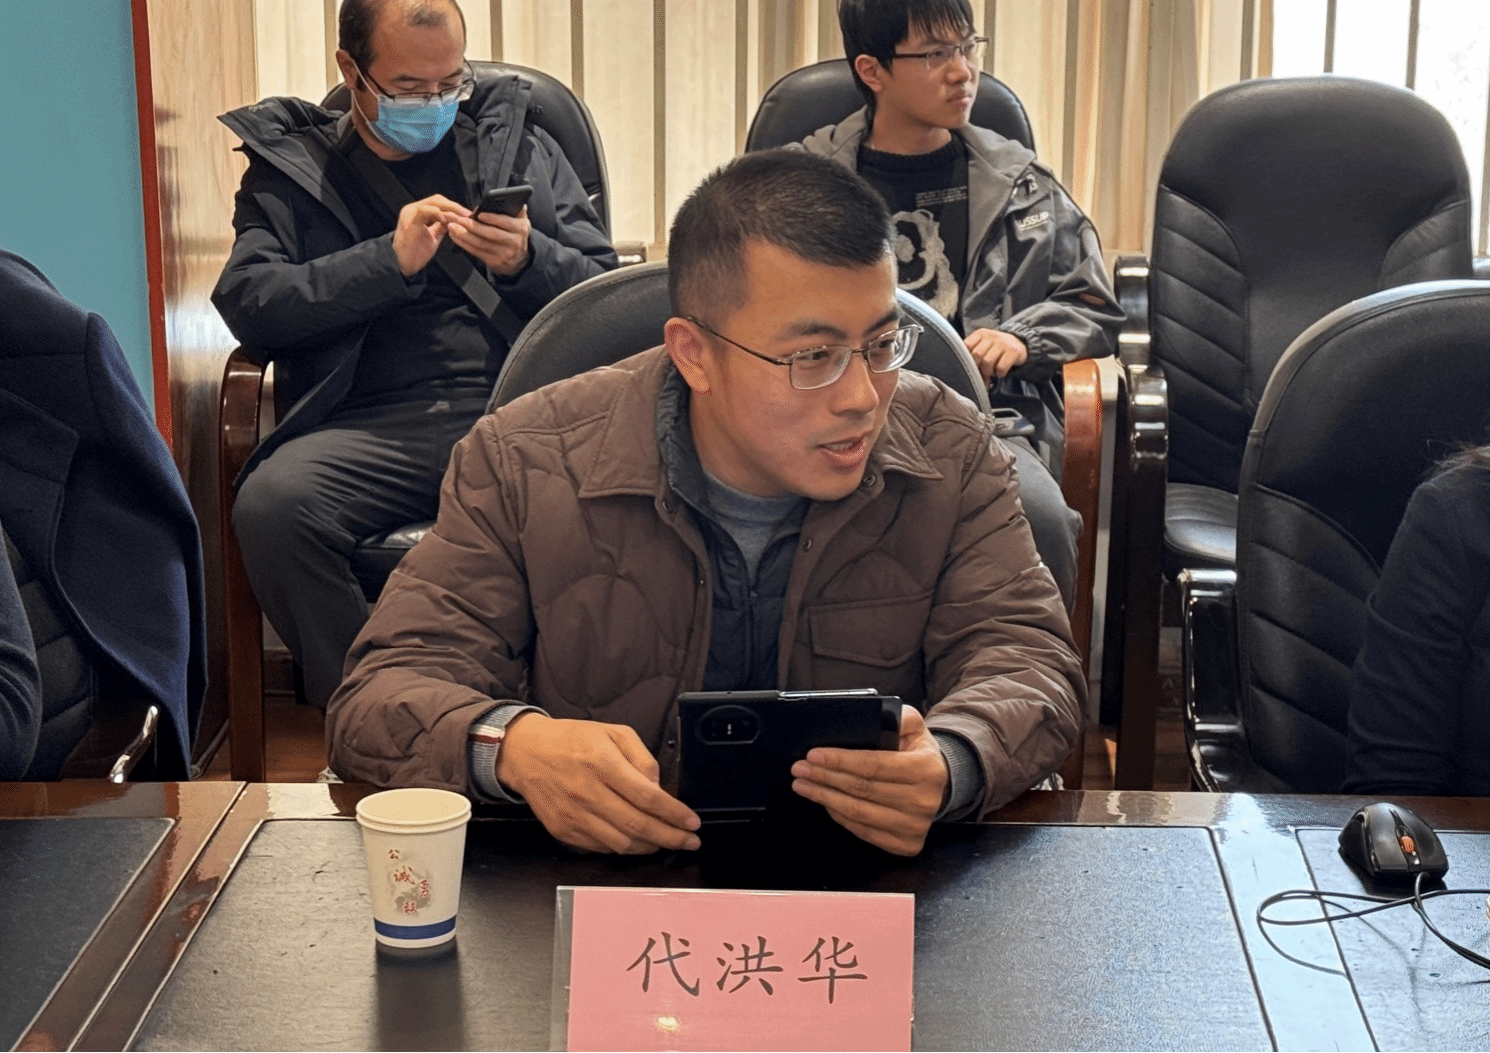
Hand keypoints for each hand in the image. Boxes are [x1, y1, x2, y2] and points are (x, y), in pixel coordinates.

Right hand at [392, 194, 467, 276]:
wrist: (402, 265)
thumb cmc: (416, 253)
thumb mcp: (433, 237)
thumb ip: (441, 227)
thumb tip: (454, 222)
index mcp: (418, 212)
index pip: (438, 202)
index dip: (454, 206)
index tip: (467, 214)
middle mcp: (413, 209)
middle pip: (437, 200)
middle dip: (454, 206)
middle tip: (468, 214)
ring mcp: (410, 214)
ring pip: (433, 203)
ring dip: (450, 209)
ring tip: (462, 217)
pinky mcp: (409, 221)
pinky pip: (424, 211)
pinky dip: (437, 213)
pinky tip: (447, 219)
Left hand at [447, 206, 531, 276]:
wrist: (520, 260)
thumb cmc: (516, 235)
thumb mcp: (521, 222)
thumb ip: (517, 210)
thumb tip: (512, 199)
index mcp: (520, 229)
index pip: (506, 222)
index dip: (492, 218)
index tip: (479, 214)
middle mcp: (513, 242)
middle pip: (491, 234)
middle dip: (473, 226)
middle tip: (460, 219)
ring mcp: (503, 254)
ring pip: (480, 243)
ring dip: (464, 235)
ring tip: (453, 226)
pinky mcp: (493, 262)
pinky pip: (476, 251)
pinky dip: (463, 243)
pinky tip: (455, 236)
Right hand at [496, 712, 701, 853]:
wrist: (525, 753)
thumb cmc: (569, 740)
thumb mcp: (613, 733)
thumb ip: (642, 758)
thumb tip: (659, 788)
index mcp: (602, 763)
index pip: (647, 797)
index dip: (674, 813)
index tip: (691, 821)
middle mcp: (587, 792)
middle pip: (638, 825)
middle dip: (671, 837)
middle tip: (689, 841)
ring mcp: (574, 815)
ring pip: (622, 843)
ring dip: (651, 847)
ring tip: (666, 842)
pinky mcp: (563, 831)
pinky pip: (602, 847)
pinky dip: (625, 848)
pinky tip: (637, 841)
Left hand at [790, 706, 948, 855]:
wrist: (939, 782)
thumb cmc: (918, 752)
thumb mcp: (914, 725)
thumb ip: (896, 716)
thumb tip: (871, 714)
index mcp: (927, 769)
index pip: (874, 765)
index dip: (840, 760)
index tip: (814, 755)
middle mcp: (924, 801)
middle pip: (862, 790)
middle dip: (825, 778)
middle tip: (800, 769)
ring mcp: (915, 827)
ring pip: (859, 813)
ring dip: (825, 798)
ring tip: (804, 785)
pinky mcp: (907, 845)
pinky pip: (863, 832)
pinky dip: (840, 816)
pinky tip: (825, 802)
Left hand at [964, 327, 1028, 382]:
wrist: (1019, 343)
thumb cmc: (996, 348)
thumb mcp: (983, 345)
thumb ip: (973, 352)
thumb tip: (963, 369)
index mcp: (981, 333)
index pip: (967, 346)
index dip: (967, 359)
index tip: (971, 365)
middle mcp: (992, 336)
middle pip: (977, 355)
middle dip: (978, 368)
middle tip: (982, 372)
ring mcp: (1003, 343)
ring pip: (988, 362)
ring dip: (988, 372)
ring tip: (992, 372)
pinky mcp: (1014, 351)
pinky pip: (1001, 367)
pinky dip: (999, 374)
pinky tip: (1000, 372)